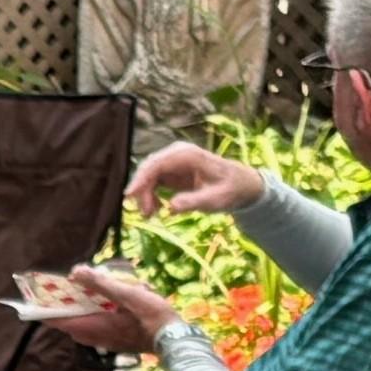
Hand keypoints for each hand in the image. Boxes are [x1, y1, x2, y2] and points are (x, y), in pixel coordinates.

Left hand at [49, 264, 173, 353]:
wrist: (174, 338)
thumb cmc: (150, 316)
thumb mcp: (126, 293)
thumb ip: (100, 283)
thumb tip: (76, 271)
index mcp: (92, 327)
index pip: (58, 321)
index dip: (44, 310)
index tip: (34, 299)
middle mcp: (94, 337)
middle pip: (69, 322)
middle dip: (65, 306)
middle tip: (64, 288)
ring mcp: (105, 341)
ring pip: (84, 325)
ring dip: (82, 310)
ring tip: (86, 292)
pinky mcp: (116, 340)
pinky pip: (97, 327)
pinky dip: (95, 315)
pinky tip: (107, 302)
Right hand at [128, 139, 264, 219]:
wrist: (241, 185)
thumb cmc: (231, 190)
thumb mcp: (217, 199)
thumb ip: (195, 201)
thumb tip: (171, 206)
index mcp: (188, 155)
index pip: (157, 163)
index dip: (141, 178)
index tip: (130, 196)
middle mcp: (177, 154)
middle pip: (148, 169)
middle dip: (142, 191)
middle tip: (147, 215)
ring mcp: (173, 162)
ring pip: (148, 176)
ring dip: (145, 195)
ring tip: (152, 215)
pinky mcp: (171, 171)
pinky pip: (152, 182)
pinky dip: (151, 195)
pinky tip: (158, 209)